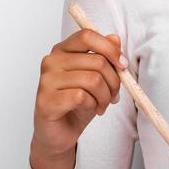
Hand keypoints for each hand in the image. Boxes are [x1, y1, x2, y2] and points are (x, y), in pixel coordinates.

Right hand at [30, 27, 128, 168]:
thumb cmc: (78, 103)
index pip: (87, 36)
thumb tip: (115, 38)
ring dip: (105, 96)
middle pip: (97, 62)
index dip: (110, 49)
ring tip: (102, 104)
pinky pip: (81, 97)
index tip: (122, 65)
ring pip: (93, 80)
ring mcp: (46, 81)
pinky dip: (92, 105)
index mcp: (62, 50)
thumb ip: (104, 56)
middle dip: (114, 82)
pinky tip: (90, 109)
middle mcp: (51, 61)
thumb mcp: (97, 77)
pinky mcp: (45, 101)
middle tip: (113, 95)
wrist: (60, 132)